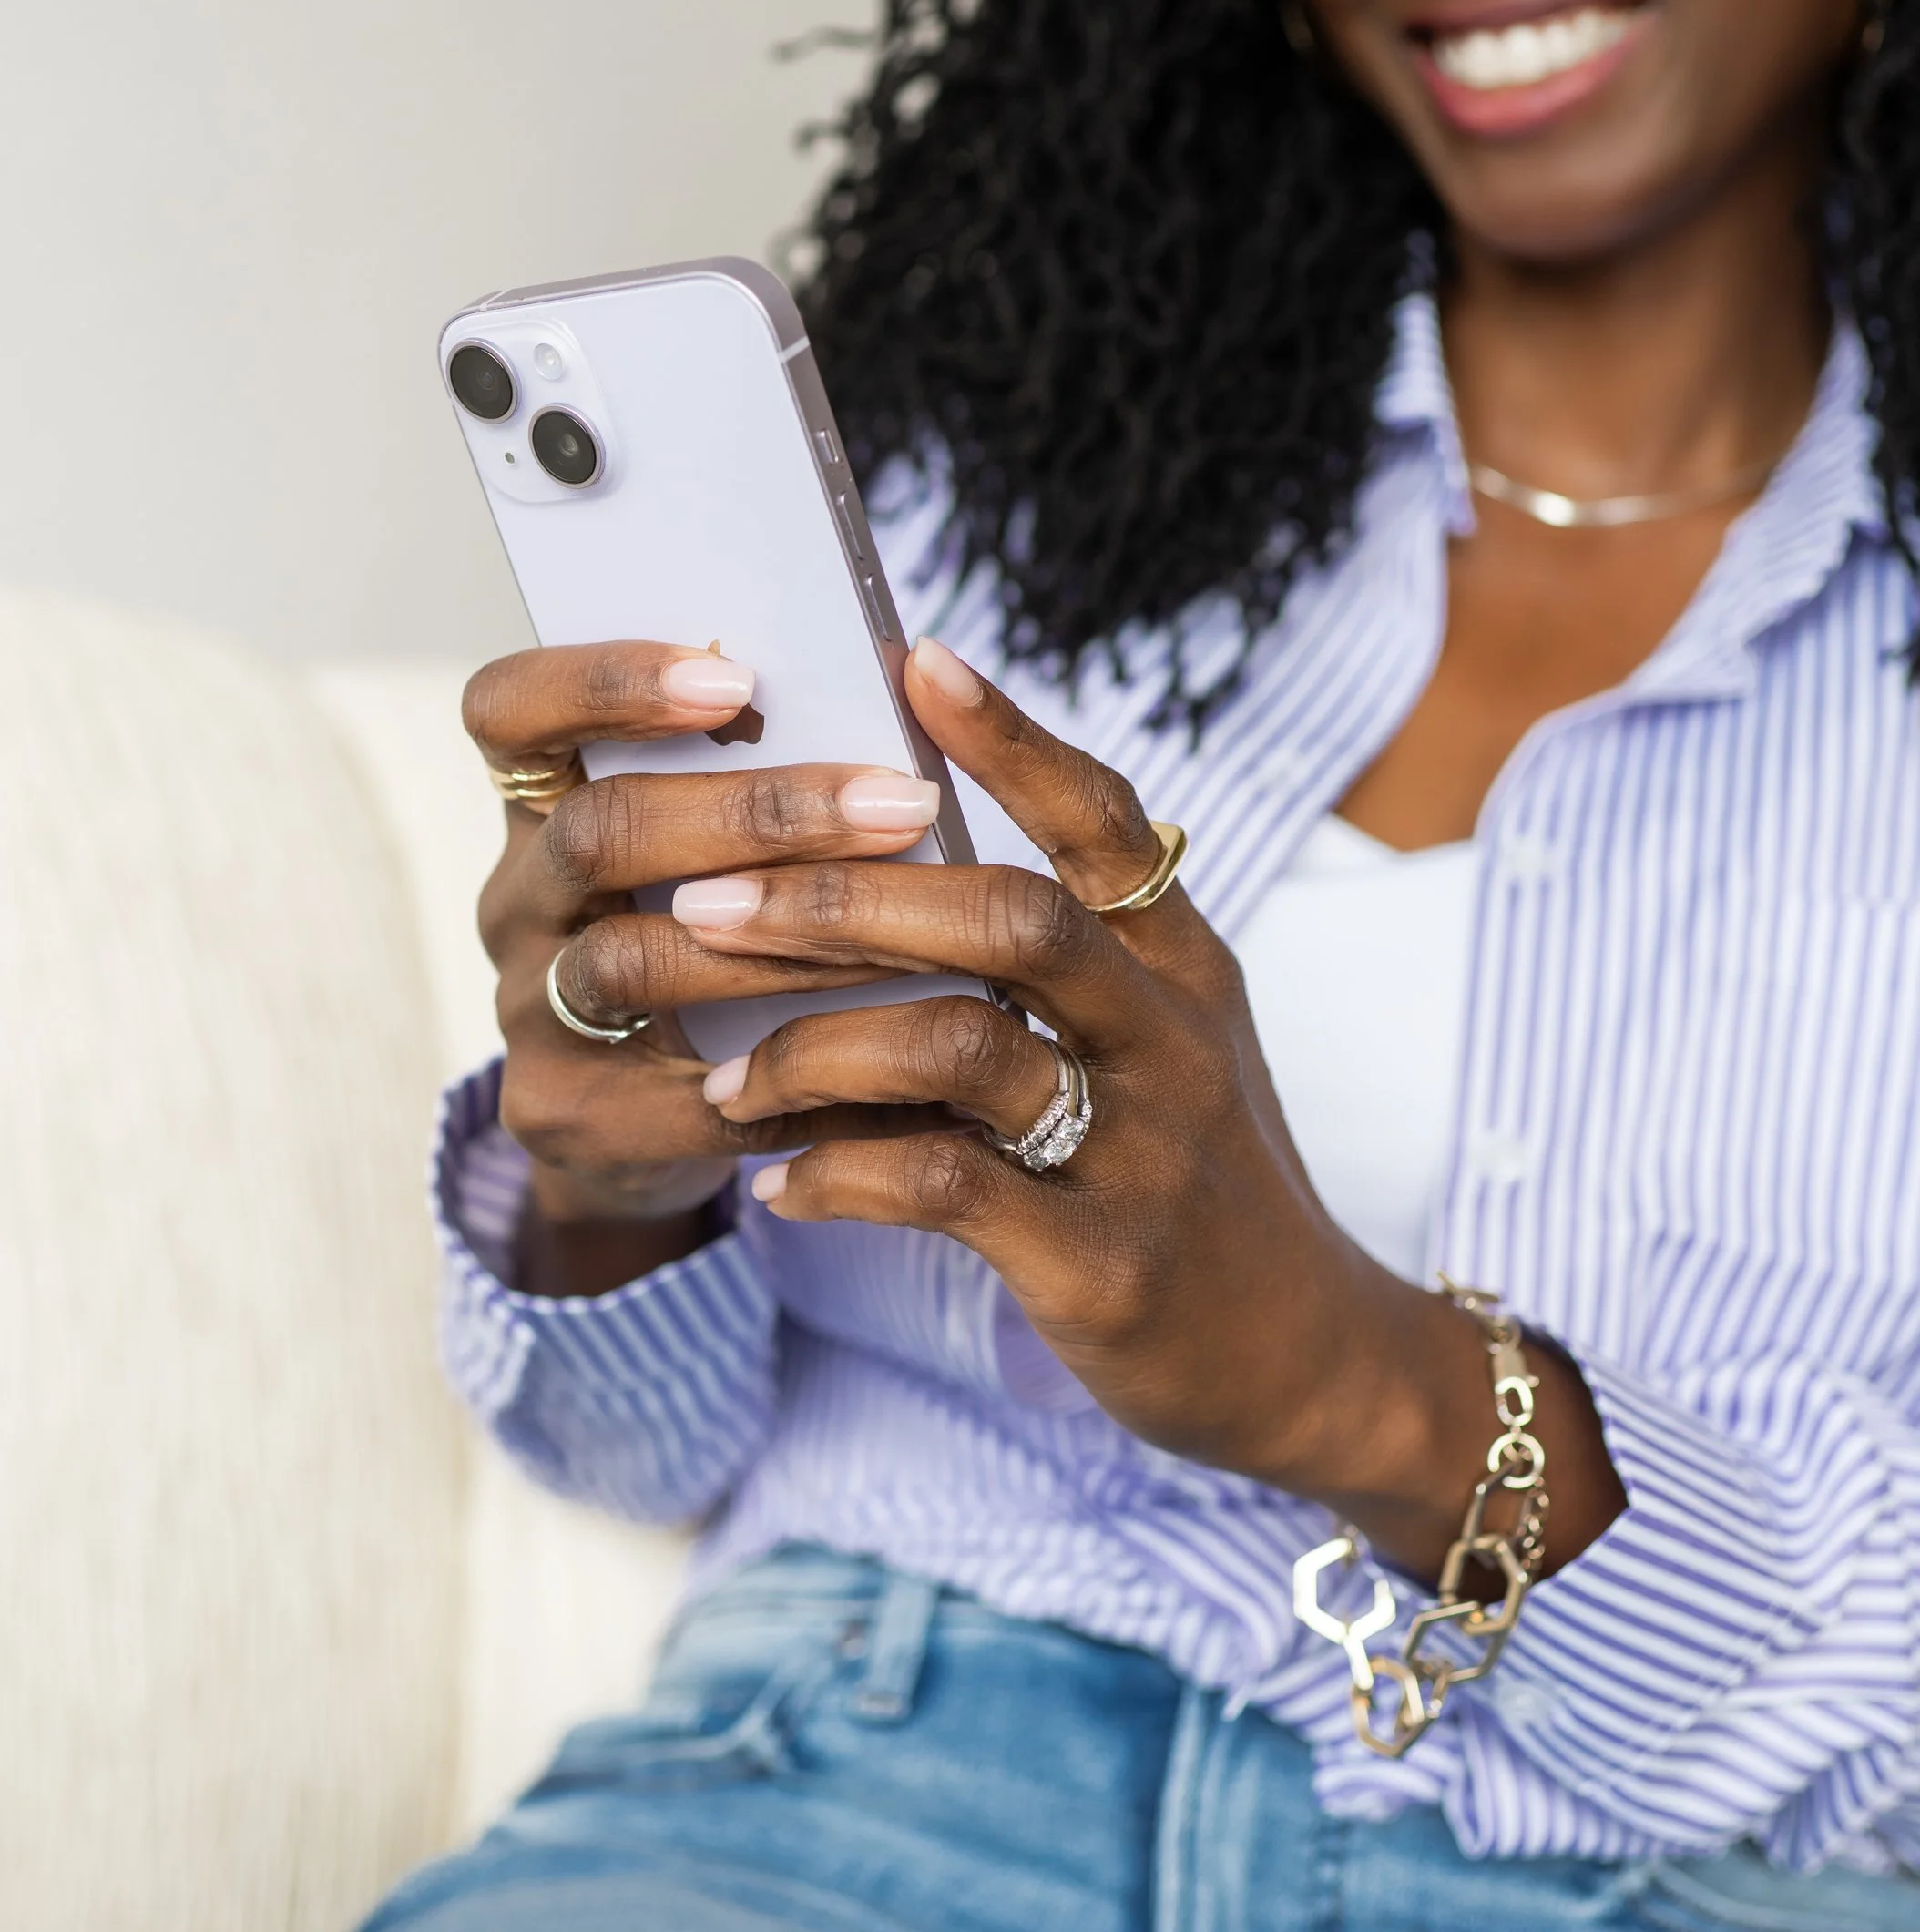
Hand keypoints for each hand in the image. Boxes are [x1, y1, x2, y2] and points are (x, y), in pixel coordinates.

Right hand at [463, 639, 972, 1278]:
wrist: (647, 1125)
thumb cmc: (711, 937)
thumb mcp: (709, 849)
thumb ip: (763, 780)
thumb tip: (918, 695)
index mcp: (544, 805)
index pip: (510, 711)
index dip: (602, 681)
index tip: (731, 677)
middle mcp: (517, 901)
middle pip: (597, 832)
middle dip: (754, 813)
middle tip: (896, 802)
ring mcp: (528, 1013)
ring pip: (630, 962)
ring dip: (783, 943)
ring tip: (910, 936)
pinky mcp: (566, 1114)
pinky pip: (691, 1098)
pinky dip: (803, 1080)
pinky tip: (898, 1072)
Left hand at [675, 637, 1625, 1579]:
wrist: (1313, 1364)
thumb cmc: (1196, 1181)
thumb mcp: (1161, 1046)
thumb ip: (1059, 966)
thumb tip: (886, 874)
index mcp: (1180, 964)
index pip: (1101, 817)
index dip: (1009, 735)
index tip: (912, 657)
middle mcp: (1171, 1034)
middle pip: (1008, 916)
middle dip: (843, 900)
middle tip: (706, 901)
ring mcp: (1145, 1147)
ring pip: (961, 1048)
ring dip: (816, 1050)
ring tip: (724, 1081)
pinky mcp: (1105, 1262)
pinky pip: (944, 1191)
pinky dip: (841, 1176)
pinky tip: (782, 1186)